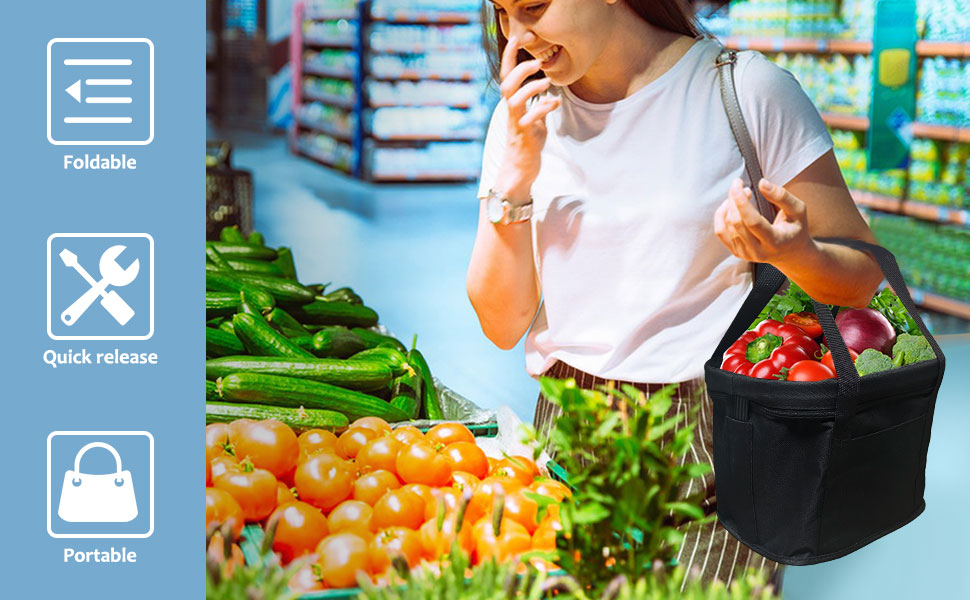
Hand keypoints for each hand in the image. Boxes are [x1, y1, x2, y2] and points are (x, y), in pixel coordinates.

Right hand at [494, 34, 560, 198]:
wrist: (520, 169)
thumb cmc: (527, 142)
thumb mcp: (535, 119)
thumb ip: (539, 105)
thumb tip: (550, 94)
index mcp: (513, 103)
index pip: (507, 75)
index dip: (511, 56)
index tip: (519, 37)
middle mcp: (511, 111)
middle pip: (506, 84)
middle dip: (520, 69)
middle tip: (538, 60)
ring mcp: (515, 123)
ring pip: (514, 100)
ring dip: (531, 88)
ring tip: (547, 82)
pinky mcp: (523, 137)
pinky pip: (530, 120)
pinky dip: (543, 109)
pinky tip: (554, 104)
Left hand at [714, 178, 814, 263]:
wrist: (791, 252)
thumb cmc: (795, 228)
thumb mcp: (798, 210)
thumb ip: (782, 196)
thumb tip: (762, 183)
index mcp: (775, 241)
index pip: (753, 222)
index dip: (742, 202)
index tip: (739, 185)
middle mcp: (758, 251)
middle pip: (737, 223)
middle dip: (734, 200)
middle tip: (740, 185)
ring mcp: (745, 254)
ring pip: (727, 226)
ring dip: (729, 205)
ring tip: (740, 194)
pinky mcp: (736, 252)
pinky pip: (720, 232)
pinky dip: (721, 215)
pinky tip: (729, 206)